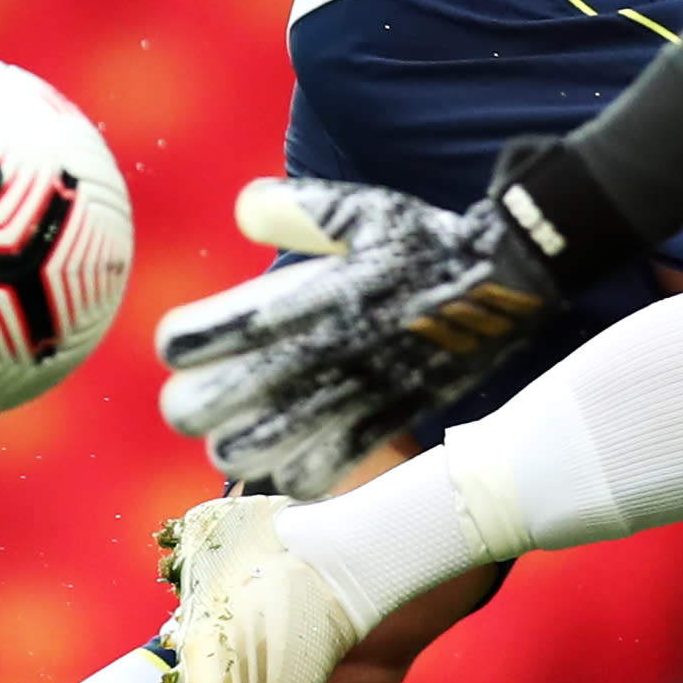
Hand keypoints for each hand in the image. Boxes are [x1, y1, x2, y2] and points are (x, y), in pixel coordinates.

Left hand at [152, 179, 565, 496]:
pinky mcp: (378, 426)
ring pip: (241, 456)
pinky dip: (293, 471)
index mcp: (295, 299)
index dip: (181, 343)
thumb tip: (245, 211)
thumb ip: (292, 208)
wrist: (502, 280)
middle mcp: (310, 355)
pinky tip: (298, 450)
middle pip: (194, 411)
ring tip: (251, 425)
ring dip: (236, 443)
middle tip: (210, 391)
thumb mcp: (358, 207)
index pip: (187, 341)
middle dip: (190, 403)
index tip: (194, 339)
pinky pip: (309, 476)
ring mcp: (341, 398)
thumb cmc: (421, 240)